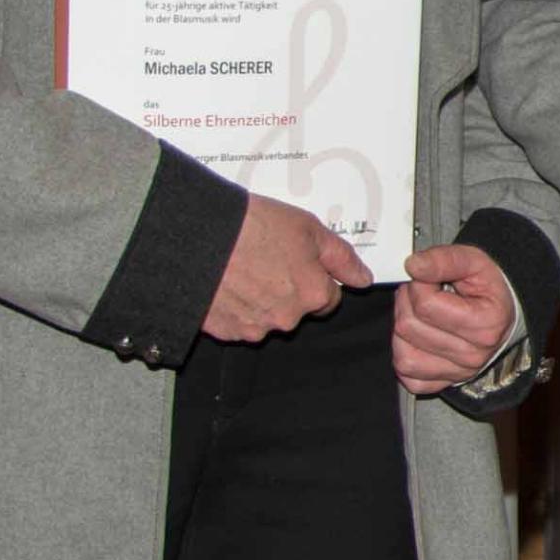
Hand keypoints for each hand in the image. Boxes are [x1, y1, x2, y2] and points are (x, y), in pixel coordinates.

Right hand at [205, 194, 371, 341]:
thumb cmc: (252, 226)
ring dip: (259, 299)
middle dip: (286, 289)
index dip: (314, 276)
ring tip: (240, 267)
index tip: (296, 260)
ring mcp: (256, 328)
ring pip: (267, 316)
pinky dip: (234, 307)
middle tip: (264, 258)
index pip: (328, 297)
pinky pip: (238, 322)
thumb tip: (363, 279)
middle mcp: (288, 318)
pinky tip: (225, 283)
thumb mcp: (307, 228)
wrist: (196, 237)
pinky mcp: (226, 332)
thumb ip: (341, 257)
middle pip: (297, 308)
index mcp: (313, 294)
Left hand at [392, 244, 518, 392]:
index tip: (428, 278)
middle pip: (409, 327)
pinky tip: (417, 337)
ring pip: (403, 354)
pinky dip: (405, 355)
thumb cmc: (488, 287)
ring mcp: (459, 372)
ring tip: (418, 313)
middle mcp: (473, 355)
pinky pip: (408, 374)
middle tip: (421, 292)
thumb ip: (444, 260)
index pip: (425, 304)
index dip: (418, 283)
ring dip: (402, 328)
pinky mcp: (445, 382)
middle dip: (406, 302)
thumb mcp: (473, 261)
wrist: (502, 310)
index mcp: (485, 324)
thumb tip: (413, 266)